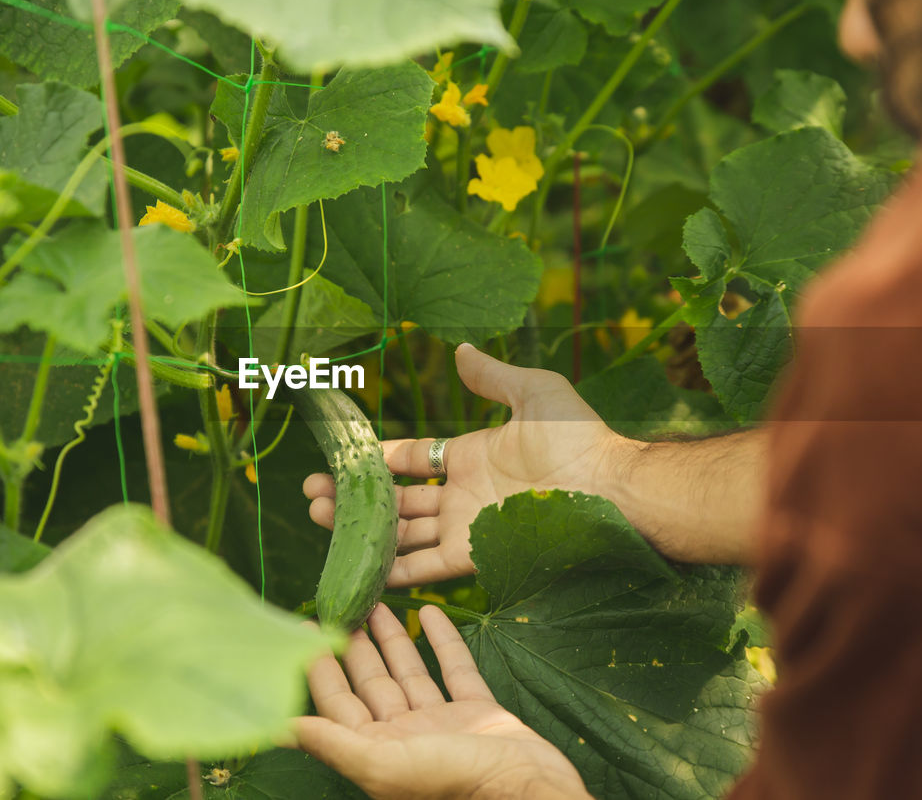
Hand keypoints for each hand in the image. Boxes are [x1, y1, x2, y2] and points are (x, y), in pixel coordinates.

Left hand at [294, 604, 592, 799]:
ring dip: (392, 639)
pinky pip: (455, 670)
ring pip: (409, 674)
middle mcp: (404, 738)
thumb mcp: (384, 764)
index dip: (319, 666)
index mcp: (377, 753)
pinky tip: (430, 612)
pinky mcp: (478, 712)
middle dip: (353, 646)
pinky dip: (443, 642)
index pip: (338, 703)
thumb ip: (333, 743)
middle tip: (339, 605)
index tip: (304, 627)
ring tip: (377, 602)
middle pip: (371, 684)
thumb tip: (277, 729)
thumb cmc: (453, 780)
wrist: (529, 790)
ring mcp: (442, 724)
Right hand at [304, 343, 629, 585]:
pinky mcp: (474, 556)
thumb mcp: (533, 393)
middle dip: (355, 498)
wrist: (608, 486)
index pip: (412, 460)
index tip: (342, 458)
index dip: (377, 459)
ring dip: (362, 529)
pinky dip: (394, 571)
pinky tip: (359, 566)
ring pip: (402, 533)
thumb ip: (492, 378)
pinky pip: (426, 567)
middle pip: (397, 500)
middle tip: (313, 495)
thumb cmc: (577, 438)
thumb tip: (460, 350)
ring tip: (319, 518)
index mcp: (470, 458)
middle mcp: (461, 496)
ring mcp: (465, 527)